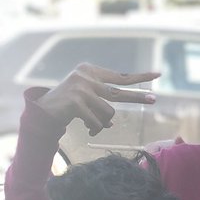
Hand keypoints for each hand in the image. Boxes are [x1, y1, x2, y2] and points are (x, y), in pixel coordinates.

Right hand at [35, 63, 158, 135]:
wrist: (42, 111)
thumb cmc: (68, 104)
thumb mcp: (86, 97)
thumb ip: (102, 102)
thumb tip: (112, 123)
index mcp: (90, 71)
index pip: (120, 76)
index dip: (139, 77)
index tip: (157, 75)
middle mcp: (86, 76)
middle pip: (119, 92)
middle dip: (138, 97)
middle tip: (154, 99)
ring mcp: (81, 89)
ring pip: (108, 113)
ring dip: (103, 123)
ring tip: (92, 124)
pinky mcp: (76, 102)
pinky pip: (97, 123)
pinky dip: (95, 129)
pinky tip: (87, 128)